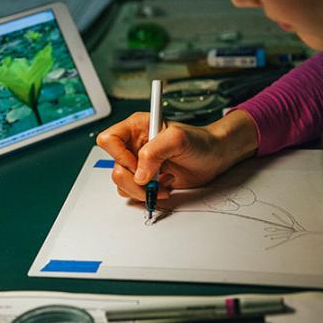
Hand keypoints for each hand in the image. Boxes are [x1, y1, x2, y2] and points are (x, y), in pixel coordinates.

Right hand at [96, 110, 257, 201]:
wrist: (214, 157)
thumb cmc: (200, 142)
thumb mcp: (178, 138)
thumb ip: (155, 151)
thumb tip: (139, 173)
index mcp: (137, 127)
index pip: (109, 140)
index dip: (119, 155)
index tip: (137, 164)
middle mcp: (134, 144)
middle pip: (114, 166)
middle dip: (133, 180)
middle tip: (153, 181)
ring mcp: (139, 163)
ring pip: (122, 182)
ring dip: (141, 190)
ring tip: (163, 185)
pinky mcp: (146, 178)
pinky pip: (133, 192)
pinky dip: (147, 195)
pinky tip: (164, 187)